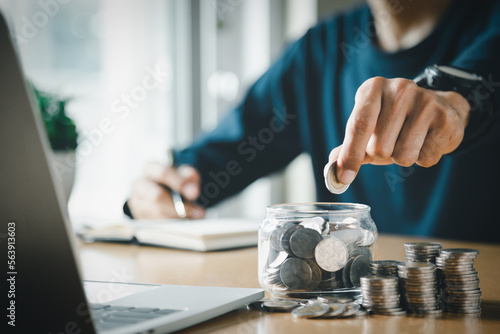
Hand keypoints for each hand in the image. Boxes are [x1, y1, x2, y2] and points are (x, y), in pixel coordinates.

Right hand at [128, 162, 204, 218]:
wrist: (167, 191)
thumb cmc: (177, 181)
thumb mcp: (186, 175)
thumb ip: (191, 178)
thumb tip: (193, 192)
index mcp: (150, 168)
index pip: (163, 173)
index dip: (179, 183)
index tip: (194, 193)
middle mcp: (139, 184)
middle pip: (157, 197)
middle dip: (179, 207)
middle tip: (199, 213)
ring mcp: (137, 202)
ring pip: (156, 214)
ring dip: (177, 218)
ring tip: (194, 219)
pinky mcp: (139, 217)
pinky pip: (155, 225)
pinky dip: (172, 226)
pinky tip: (183, 224)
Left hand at [326, 77, 470, 184]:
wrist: (441, 108)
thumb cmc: (396, 122)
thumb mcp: (370, 128)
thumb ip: (349, 147)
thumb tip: (332, 168)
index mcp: (373, 88)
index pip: (359, 125)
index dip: (351, 154)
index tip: (344, 177)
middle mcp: (399, 89)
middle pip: (379, 147)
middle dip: (382, 155)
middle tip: (391, 142)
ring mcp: (425, 101)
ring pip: (402, 156)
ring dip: (403, 157)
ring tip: (410, 140)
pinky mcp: (445, 118)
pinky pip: (425, 158)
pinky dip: (423, 159)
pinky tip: (426, 141)